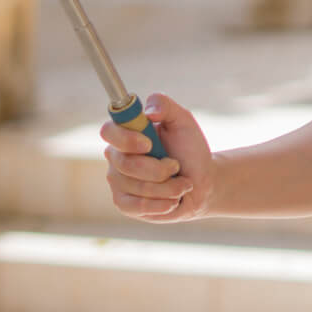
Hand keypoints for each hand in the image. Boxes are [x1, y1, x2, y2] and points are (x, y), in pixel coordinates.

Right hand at [99, 92, 212, 222]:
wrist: (202, 181)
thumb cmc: (189, 148)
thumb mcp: (183, 120)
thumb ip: (164, 105)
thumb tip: (147, 112)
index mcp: (126, 133)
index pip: (108, 131)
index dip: (126, 139)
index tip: (149, 144)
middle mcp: (116, 157)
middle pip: (126, 164)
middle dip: (160, 168)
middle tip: (176, 166)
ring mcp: (118, 181)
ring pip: (138, 187)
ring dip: (169, 187)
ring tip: (181, 183)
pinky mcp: (124, 204)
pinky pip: (137, 206)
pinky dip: (162, 204)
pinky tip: (173, 201)